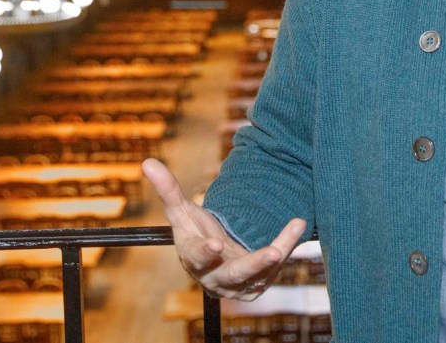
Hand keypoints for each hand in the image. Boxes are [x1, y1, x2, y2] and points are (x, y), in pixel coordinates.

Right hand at [142, 158, 306, 300]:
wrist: (215, 256)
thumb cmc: (196, 232)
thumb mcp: (182, 212)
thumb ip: (168, 190)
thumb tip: (147, 162)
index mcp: (193, 259)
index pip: (196, 259)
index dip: (205, 253)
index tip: (215, 244)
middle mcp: (215, 277)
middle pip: (234, 274)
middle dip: (253, 264)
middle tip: (271, 253)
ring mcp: (238, 284)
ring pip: (260, 273)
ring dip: (278, 253)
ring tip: (295, 228)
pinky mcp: (257, 284)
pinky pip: (275, 267)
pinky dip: (287, 246)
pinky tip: (298, 225)